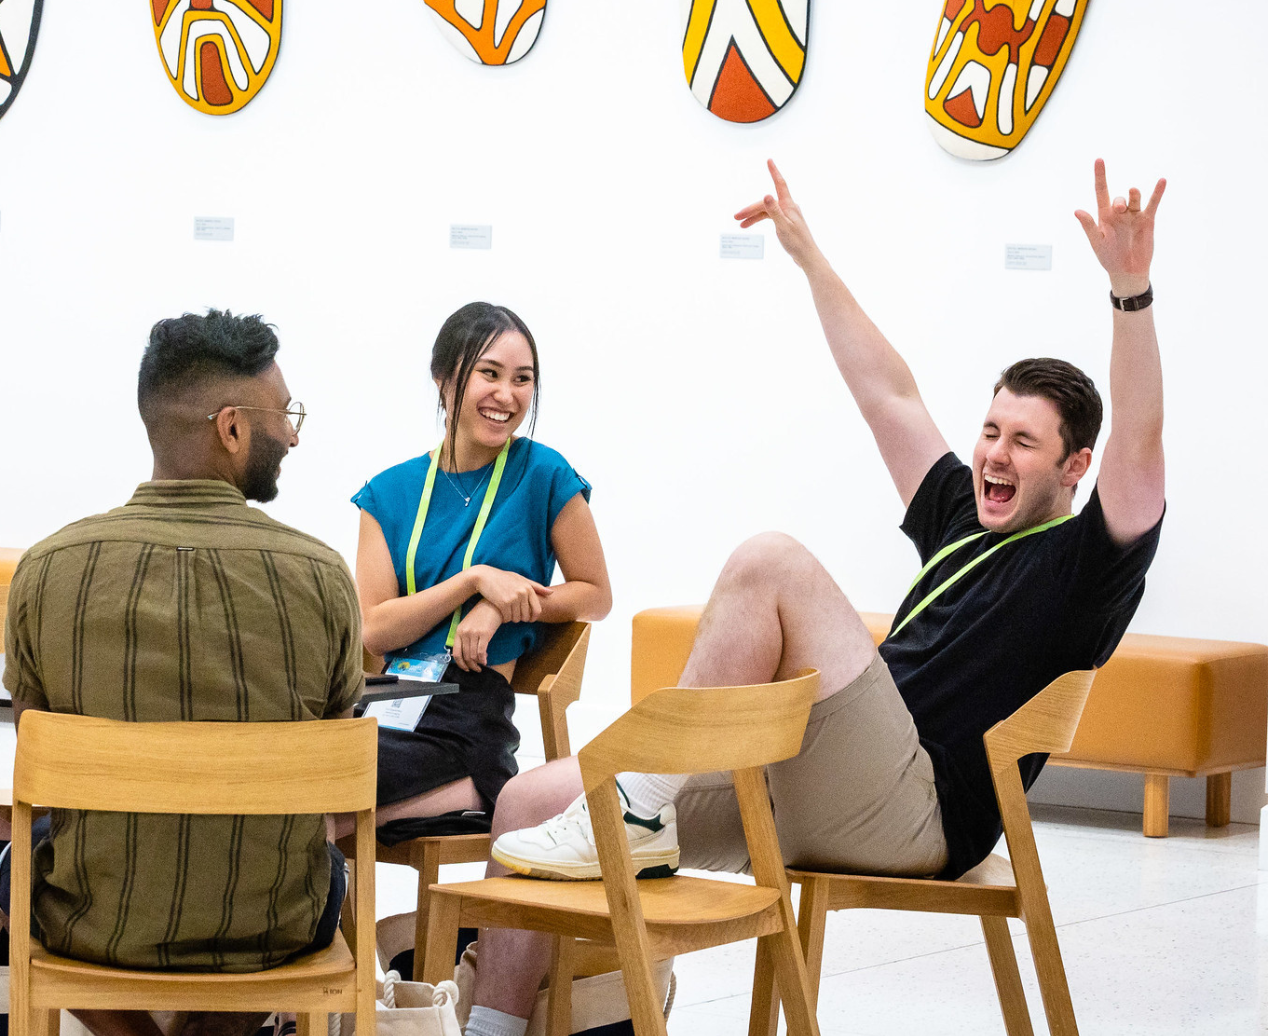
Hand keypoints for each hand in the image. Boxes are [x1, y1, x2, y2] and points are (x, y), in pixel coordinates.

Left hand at [451, 599, 502, 671]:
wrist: (492, 605)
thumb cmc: (482, 615)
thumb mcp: (469, 624)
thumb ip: (466, 637)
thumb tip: (468, 654)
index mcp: (459, 631)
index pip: (456, 653)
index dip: (461, 664)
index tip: (466, 668)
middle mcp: (464, 633)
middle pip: (465, 656)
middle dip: (471, 666)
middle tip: (476, 669)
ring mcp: (474, 633)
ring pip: (473, 656)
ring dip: (477, 663)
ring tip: (482, 665)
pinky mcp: (484, 634)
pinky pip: (481, 652)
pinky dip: (483, 659)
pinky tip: (486, 660)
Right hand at [471, 565, 551, 623]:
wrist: (484, 577)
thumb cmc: (503, 578)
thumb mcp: (520, 579)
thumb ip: (536, 586)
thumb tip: (551, 593)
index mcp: (528, 588)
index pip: (537, 610)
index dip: (533, 618)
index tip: (528, 620)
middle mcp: (522, 593)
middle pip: (526, 616)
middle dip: (521, 618)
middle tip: (515, 615)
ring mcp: (513, 598)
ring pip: (516, 618)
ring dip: (512, 619)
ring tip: (507, 613)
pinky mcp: (503, 603)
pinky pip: (507, 618)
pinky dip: (505, 619)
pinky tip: (502, 613)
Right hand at [733, 160, 820, 268]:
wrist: (806, 256)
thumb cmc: (797, 243)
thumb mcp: (783, 227)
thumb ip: (774, 211)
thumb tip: (766, 195)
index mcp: (789, 205)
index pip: (780, 184)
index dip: (774, 172)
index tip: (769, 160)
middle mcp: (788, 207)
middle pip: (766, 203)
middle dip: (750, 209)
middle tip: (736, 217)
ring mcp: (787, 215)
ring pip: (766, 211)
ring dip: (753, 217)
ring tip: (740, 225)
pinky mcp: (786, 223)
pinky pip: (770, 217)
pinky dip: (760, 220)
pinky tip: (752, 225)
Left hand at [1074, 158, 1165, 297]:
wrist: (1127, 271)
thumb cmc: (1108, 257)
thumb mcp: (1097, 242)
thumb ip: (1089, 226)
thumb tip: (1077, 211)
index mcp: (1103, 216)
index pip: (1100, 192)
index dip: (1100, 176)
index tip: (1099, 159)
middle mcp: (1119, 213)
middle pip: (1118, 198)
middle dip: (1119, 201)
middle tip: (1119, 209)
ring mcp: (1133, 215)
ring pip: (1134, 198)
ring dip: (1133, 195)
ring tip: (1133, 193)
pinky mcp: (1147, 220)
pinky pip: (1153, 203)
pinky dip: (1157, 192)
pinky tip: (1162, 181)